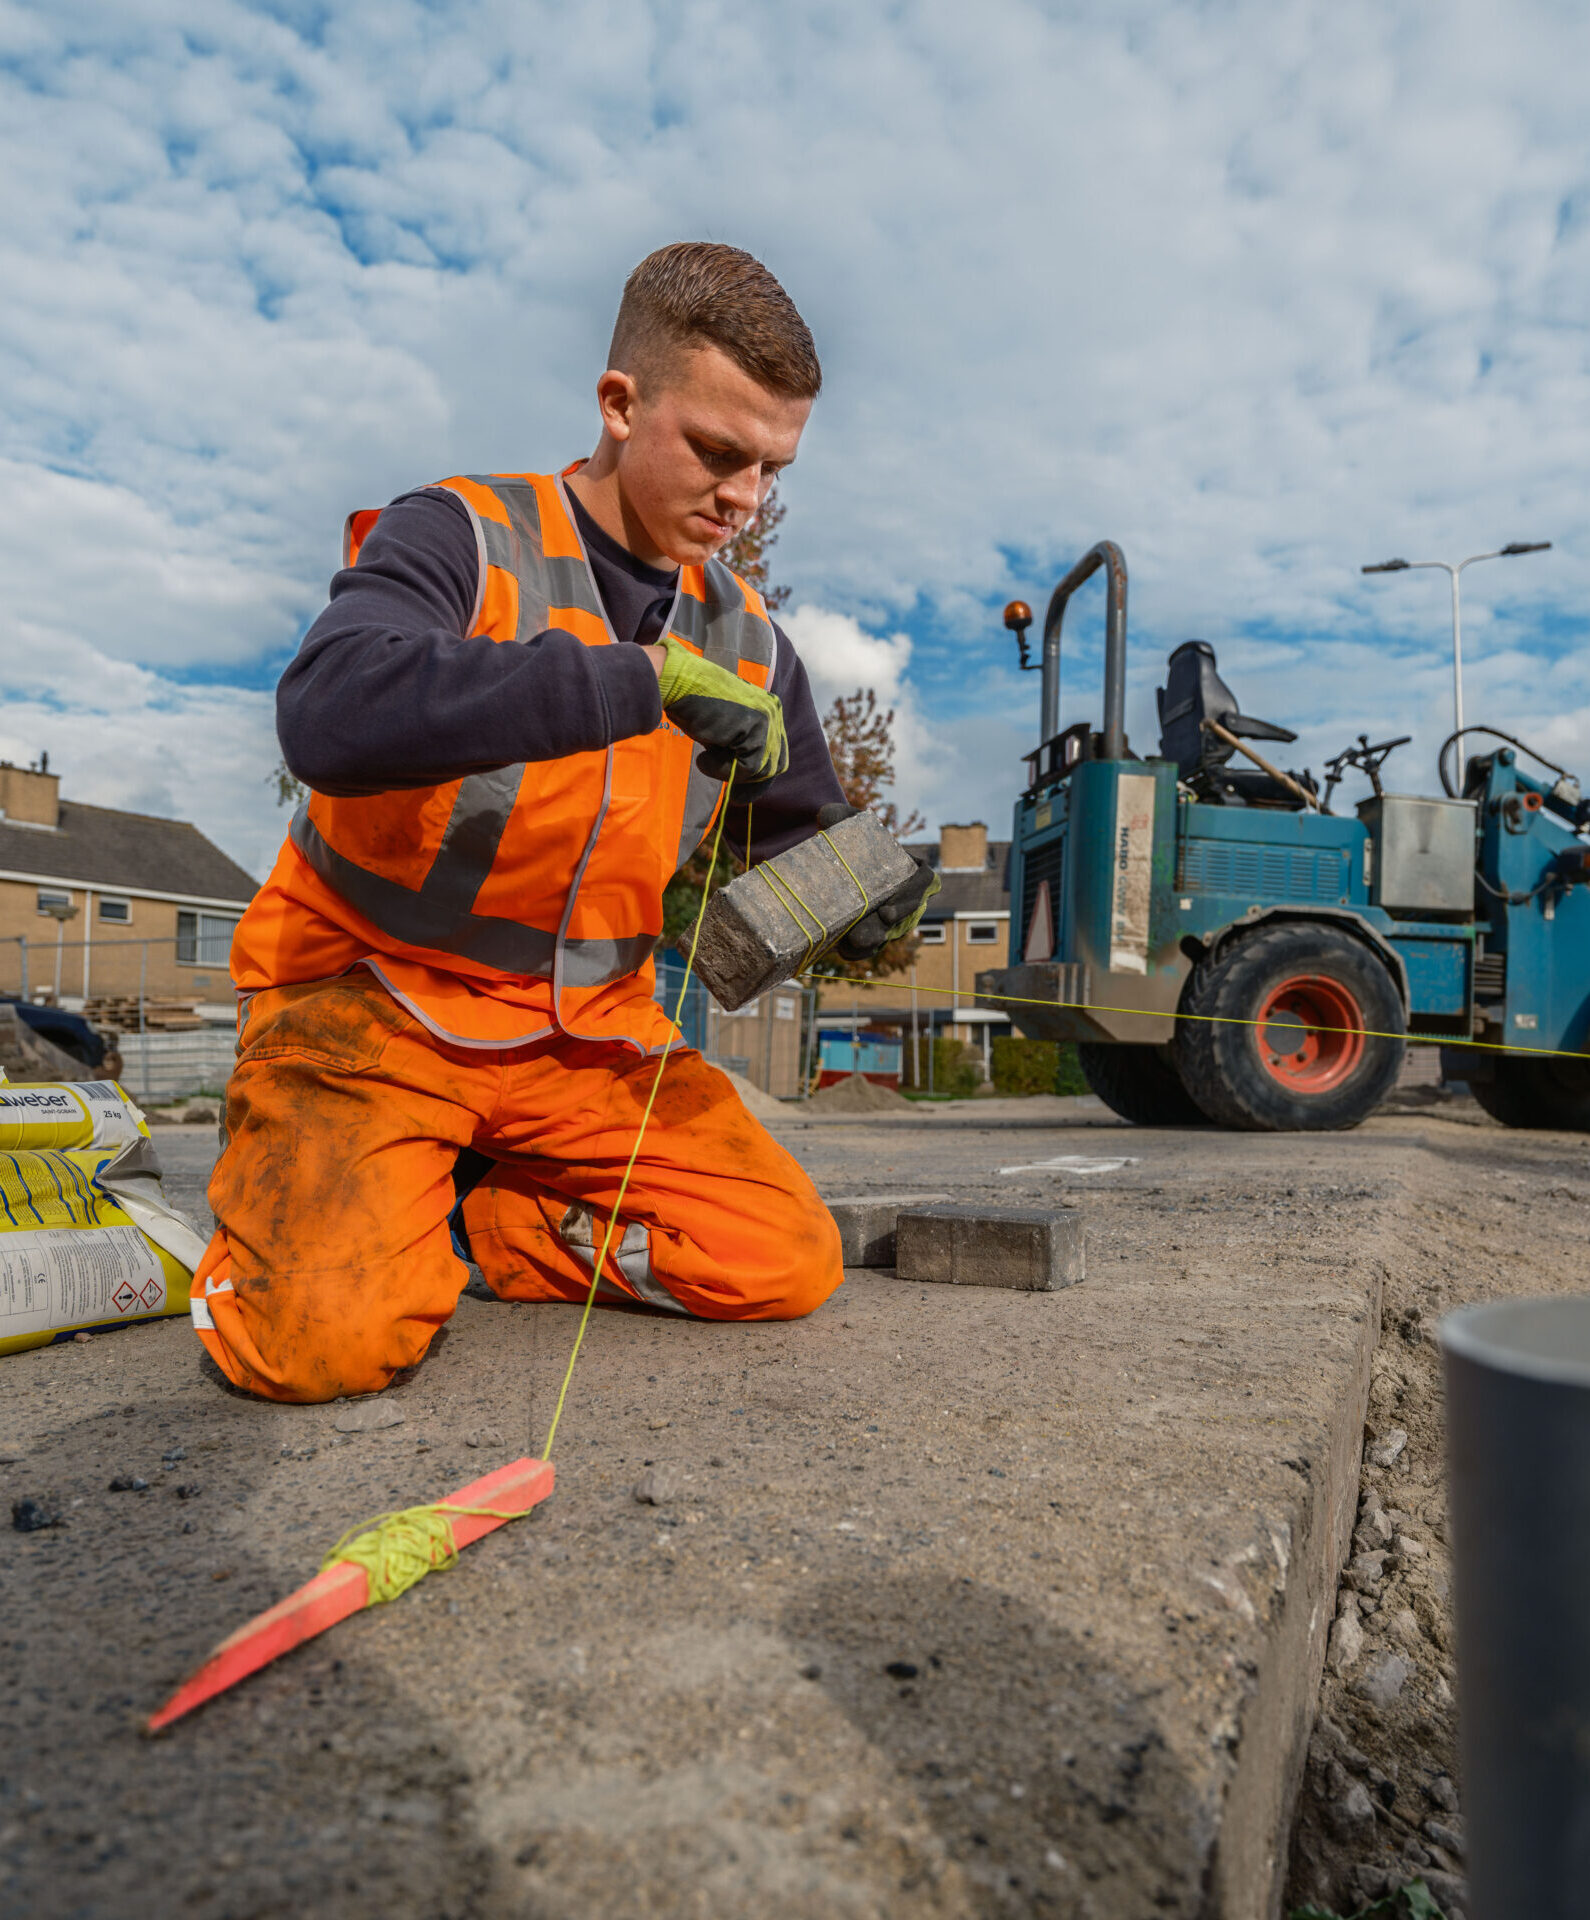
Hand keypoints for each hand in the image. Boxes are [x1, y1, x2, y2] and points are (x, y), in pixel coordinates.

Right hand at [656, 635, 788, 782]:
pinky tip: (703, 757)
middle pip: (774, 765)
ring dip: (731, 772)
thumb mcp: (723, 732)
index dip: (759, 779)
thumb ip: (738, 749)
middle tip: (725, 782)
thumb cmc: (693, 708)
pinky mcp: (756, 726)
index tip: (741, 795)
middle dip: (749, 780)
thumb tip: (746, 782)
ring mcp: (768, 718)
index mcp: (769, 710)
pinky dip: (722, 770)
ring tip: (705, 759)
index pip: (776, 755)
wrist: (677, 684)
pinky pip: (748, 768)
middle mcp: (774, 712)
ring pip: (761, 769)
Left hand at [814, 805, 941, 959]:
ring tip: (851, 943)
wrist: (831, 859)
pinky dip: (859, 951)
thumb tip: (826, 816)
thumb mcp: (846, 823)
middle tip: (866, 932)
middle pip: (906, 916)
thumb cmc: (849, 838)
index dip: (911, 898)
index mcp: (910, 868)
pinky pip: (872, 946)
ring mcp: (892, 916)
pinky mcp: (874, 931)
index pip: (924, 883)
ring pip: (888, 934)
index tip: (887, 911)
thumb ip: (840, 816)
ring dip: (872, 940)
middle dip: (887, 927)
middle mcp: (907, 894)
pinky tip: (843, 950)